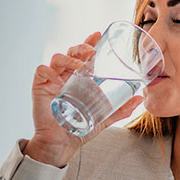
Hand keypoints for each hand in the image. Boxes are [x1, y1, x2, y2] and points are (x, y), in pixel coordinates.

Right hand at [25, 31, 144, 166]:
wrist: (62, 145)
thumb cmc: (80, 129)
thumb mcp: (104, 117)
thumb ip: (121, 109)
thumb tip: (140, 99)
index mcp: (78, 78)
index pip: (83, 55)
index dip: (89, 43)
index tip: (97, 35)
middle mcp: (65, 76)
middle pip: (70, 53)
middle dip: (80, 47)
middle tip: (91, 51)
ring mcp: (51, 81)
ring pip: (57, 58)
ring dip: (68, 58)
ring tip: (78, 65)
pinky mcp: (39, 88)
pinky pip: (40, 71)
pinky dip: (47, 69)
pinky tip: (54, 74)